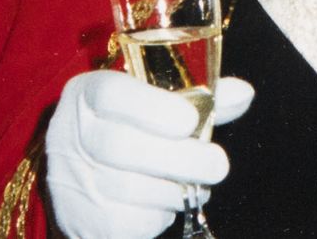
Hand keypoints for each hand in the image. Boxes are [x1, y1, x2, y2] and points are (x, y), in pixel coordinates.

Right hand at [45, 71, 253, 238]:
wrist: (79, 175)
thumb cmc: (127, 128)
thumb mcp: (152, 101)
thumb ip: (198, 97)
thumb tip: (244, 94)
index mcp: (88, 93)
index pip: (110, 93)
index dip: (151, 108)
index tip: (190, 120)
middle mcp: (71, 134)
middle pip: (121, 147)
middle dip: (179, 158)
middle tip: (219, 164)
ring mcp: (72, 182)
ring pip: (128, 189)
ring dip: (175, 189)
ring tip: (198, 185)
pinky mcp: (83, 223)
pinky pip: (128, 223)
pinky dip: (158, 215)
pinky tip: (167, 202)